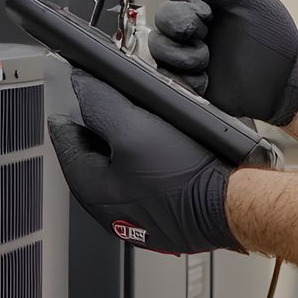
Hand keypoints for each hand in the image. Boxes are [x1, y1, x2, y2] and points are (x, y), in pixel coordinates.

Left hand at [47, 66, 241, 254]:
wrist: (232, 206)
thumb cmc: (186, 178)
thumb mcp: (134, 129)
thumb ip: (100, 104)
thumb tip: (80, 84)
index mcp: (91, 188)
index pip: (65, 138)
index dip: (72, 106)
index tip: (79, 88)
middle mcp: (109, 206)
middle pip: (94, 150)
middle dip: (105, 123)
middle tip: (120, 100)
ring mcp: (136, 212)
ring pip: (123, 163)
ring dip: (132, 139)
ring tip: (151, 120)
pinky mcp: (161, 213)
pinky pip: (148, 176)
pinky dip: (154, 158)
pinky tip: (172, 146)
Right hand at [148, 0, 297, 126]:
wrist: (286, 81)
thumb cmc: (273, 36)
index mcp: (206, 5)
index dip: (184, 0)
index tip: (208, 10)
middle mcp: (195, 29)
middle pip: (161, 17)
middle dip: (181, 24)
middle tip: (206, 33)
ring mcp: (190, 57)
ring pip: (158, 47)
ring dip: (181, 53)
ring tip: (206, 60)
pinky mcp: (189, 84)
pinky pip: (166, 78)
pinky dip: (184, 78)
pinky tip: (205, 80)